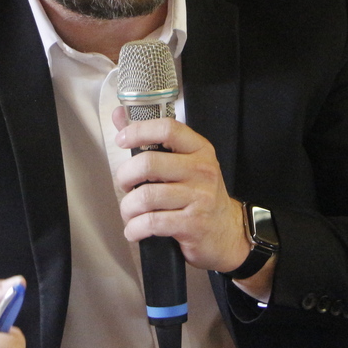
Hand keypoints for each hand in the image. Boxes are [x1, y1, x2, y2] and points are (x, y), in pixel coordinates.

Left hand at [111, 107, 248, 275]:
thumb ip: (151, 140)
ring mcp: (199, 197)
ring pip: (146, 196)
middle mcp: (201, 170)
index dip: (139, 131)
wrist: (227, 231)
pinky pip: (152, 222)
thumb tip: (119, 115)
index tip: (121, 140)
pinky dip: (135, 228)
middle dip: (125, 176)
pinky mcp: (193, 224)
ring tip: (129, 212)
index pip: (167, 129)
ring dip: (128, 207)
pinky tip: (134, 230)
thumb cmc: (200, 194)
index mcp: (199, 149)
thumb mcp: (184, 163)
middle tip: (124, 186)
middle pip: (149, 163)